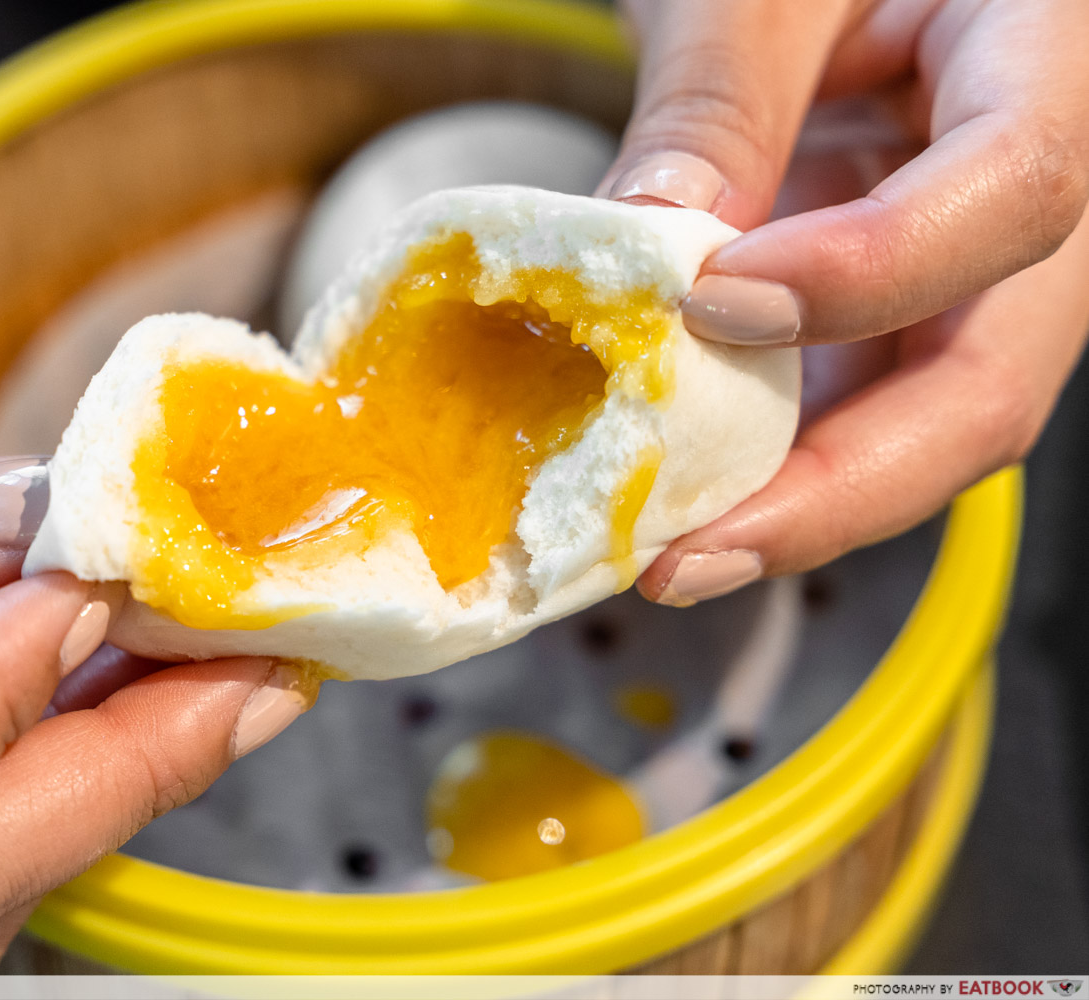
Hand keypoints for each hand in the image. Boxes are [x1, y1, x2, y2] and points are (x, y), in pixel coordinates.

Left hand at [594, 0, 1088, 604]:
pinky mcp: (907, 303)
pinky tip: (685, 489)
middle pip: (992, 375)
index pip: (1018, 187)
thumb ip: (713, 102)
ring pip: (925, 420)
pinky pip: (862, 403)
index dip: (875, 272)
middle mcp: (1044, 183)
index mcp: (1051, 53)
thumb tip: (646, 252)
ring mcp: (972, 263)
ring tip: (667, 547)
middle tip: (686, 550)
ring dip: (795, 500)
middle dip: (837, 484)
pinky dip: (776, 457)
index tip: (718, 303)